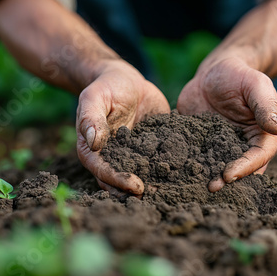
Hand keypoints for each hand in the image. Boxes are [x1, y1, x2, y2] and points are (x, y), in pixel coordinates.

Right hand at [76, 59, 169, 196]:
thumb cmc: (106, 87)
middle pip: (121, 182)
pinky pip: (159, 162)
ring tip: (172, 191)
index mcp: (93, 151)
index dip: (119, 181)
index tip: (136, 186)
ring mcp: (133, 156)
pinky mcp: (151, 149)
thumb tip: (93, 142)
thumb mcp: (95, 98)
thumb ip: (91, 119)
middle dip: (137, 191)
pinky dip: (170, 169)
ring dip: (154, 185)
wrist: (127, 80)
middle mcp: (112, 158)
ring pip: (141, 176)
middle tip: (156, 194)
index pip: (104, 172)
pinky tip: (185, 173)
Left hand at [177, 57, 276, 191]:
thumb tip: (276, 128)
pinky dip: (191, 166)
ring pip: (218, 168)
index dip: (245, 168)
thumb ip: (265, 106)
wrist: (214, 73)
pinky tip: (178, 171)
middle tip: (211, 188)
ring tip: (194, 185)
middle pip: (240, 170)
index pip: (258, 158)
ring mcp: (223, 149)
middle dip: (227, 181)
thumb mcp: (256, 85)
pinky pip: (199, 158)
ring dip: (208, 177)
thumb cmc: (240, 76)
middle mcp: (246, 147)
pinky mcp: (204, 146)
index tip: (228, 175)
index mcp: (265, 137)